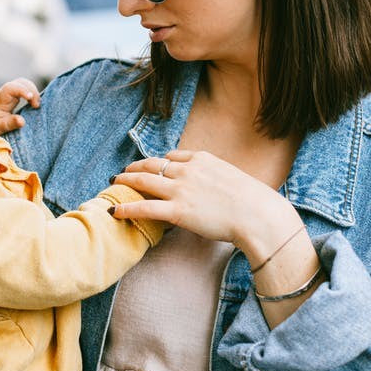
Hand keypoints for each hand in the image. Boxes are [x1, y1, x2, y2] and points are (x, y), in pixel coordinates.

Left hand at [0, 78, 40, 133]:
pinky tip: (35, 104)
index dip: (22, 90)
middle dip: (31, 90)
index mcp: (0, 99)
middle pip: (20, 82)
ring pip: (24, 84)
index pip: (10, 88)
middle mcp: (6, 93)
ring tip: (36, 106)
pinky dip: (33, 94)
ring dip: (33, 91)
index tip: (30, 98)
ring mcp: (12, 93)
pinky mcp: (16, 96)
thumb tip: (22, 121)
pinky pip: (26, 89)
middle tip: (36, 106)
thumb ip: (9, 124)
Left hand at [110, 149, 300, 247]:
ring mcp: (180, 190)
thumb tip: (212, 186)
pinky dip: (126, 207)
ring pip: (143, 181)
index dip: (159, 162)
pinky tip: (114, 210)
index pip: (173, 156)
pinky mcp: (177, 211)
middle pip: (152, 164)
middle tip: (122, 172)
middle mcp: (187, 170)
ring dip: (125, 181)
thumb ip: (216, 177)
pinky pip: (144, 207)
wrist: (258, 215)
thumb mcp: (233, 178)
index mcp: (202, 159)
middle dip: (134, 167)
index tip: (150, 167)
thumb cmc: (253, 201)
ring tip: (113, 184)